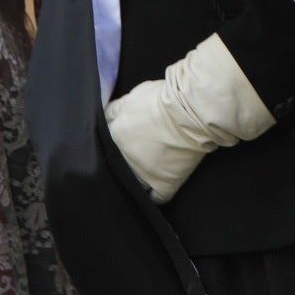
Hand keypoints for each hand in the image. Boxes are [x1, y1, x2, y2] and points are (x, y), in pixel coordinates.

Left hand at [103, 33, 273, 202]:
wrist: (189, 112)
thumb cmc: (163, 100)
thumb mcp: (133, 96)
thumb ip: (116, 109)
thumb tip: (107, 115)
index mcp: (115, 136)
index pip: (105, 142)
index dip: (115, 139)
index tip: (124, 137)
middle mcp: (125, 159)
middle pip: (118, 165)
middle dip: (124, 159)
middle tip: (137, 152)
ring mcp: (144, 174)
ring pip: (134, 183)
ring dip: (137, 177)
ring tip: (147, 169)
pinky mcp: (164, 183)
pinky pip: (156, 198)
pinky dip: (155, 194)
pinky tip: (156, 187)